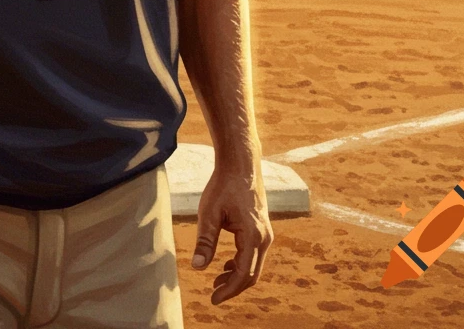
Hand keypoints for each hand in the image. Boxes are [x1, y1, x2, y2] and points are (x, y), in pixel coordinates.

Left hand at [191, 160, 272, 304]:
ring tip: (216, 281)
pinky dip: (241, 263)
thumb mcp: (209, 213)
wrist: (241, 165)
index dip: (228, 290)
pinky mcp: (262, 228)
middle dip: (233, 287)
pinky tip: (226, 264)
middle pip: (252, 274)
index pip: (243, 274)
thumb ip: (205, 240)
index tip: (213, 299)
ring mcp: (266, 233)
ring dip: (237, 276)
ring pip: (254, 265)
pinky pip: (254, 254)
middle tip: (213, 294)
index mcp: (253, 236)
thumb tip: (198, 267)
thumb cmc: (223, 185)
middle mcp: (264, 238)